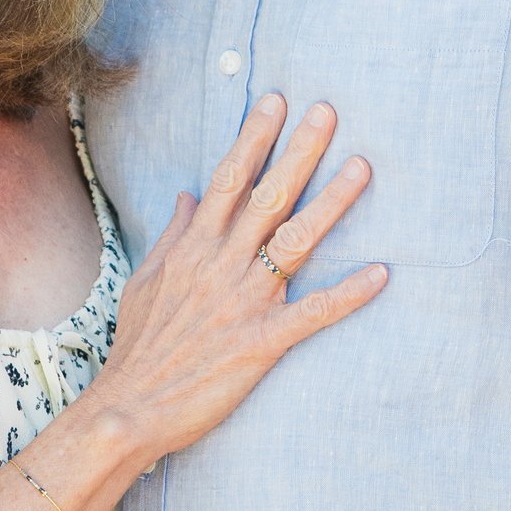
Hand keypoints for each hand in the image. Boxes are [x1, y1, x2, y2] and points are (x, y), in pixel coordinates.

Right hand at [95, 94, 385, 462]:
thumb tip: (187, 195)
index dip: (254, 138)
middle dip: (299, 152)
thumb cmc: (138, 348)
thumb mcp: (145, 281)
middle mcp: (219, 266)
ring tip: (361, 168)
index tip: (277, 101)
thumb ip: (172, 236)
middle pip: (267, 197)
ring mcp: (243, 303)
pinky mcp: (260, 343)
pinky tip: (382, 273)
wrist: (128, 409)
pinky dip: (348, 293)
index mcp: (193, 249)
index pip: (227, 180)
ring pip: (294, 242)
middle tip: (329, 112)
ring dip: (331, 204)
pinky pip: (312, 313)